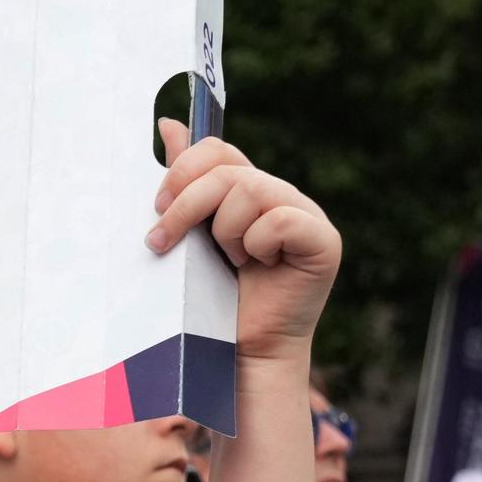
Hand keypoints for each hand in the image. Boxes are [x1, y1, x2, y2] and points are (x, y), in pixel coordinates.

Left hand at [149, 122, 341, 365]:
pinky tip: (259, 268)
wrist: (239, 357)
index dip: (183, 172)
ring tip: (229, 262)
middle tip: (163, 240)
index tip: (157, 210)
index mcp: (249, 190)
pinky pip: (278, 221)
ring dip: (224, 233)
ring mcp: (306, 216)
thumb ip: (183, 184)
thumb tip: (167, 124)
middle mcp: (281, 196)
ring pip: (250, 192)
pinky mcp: (324, 241)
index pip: (218, 152)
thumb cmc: (209, 304)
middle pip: (230, 169)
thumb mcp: (188, 238)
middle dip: (188, 203)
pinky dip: (257, 245)